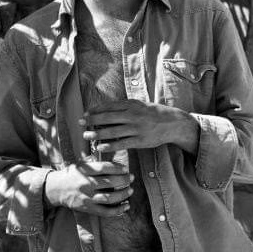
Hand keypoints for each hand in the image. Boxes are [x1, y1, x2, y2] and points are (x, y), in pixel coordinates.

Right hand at [44, 160, 132, 216]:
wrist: (56, 188)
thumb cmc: (72, 174)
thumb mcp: (80, 165)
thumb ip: (95, 163)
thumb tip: (115, 164)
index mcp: (84, 171)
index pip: (104, 168)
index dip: (117, 168)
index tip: (125, 168)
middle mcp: (86, 184)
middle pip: (110, 182)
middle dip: (123, 180)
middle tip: (131, 177)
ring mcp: (87, 197)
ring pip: (110, 198)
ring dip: (123, 194)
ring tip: (130, 190)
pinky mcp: (88, 208)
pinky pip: (106, 211)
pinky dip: (118, 210)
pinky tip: (126, 206)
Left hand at [82, 99, 198, 153]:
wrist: (172, 123)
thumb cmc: (151, 113)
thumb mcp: (138, 105)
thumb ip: (122, 107)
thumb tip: (102, 110)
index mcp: (131, 104)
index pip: (109, 106)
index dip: (95, 110)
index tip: (85, 114)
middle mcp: (133, 115)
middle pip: (108, 117)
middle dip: (92, 120)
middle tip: (80, 123)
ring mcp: (136, 128)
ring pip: (113, 131)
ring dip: (97, 134)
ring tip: (86, 136)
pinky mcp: (140, 141)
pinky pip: (122, 143)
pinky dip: (110, 145)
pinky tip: (99, 147)